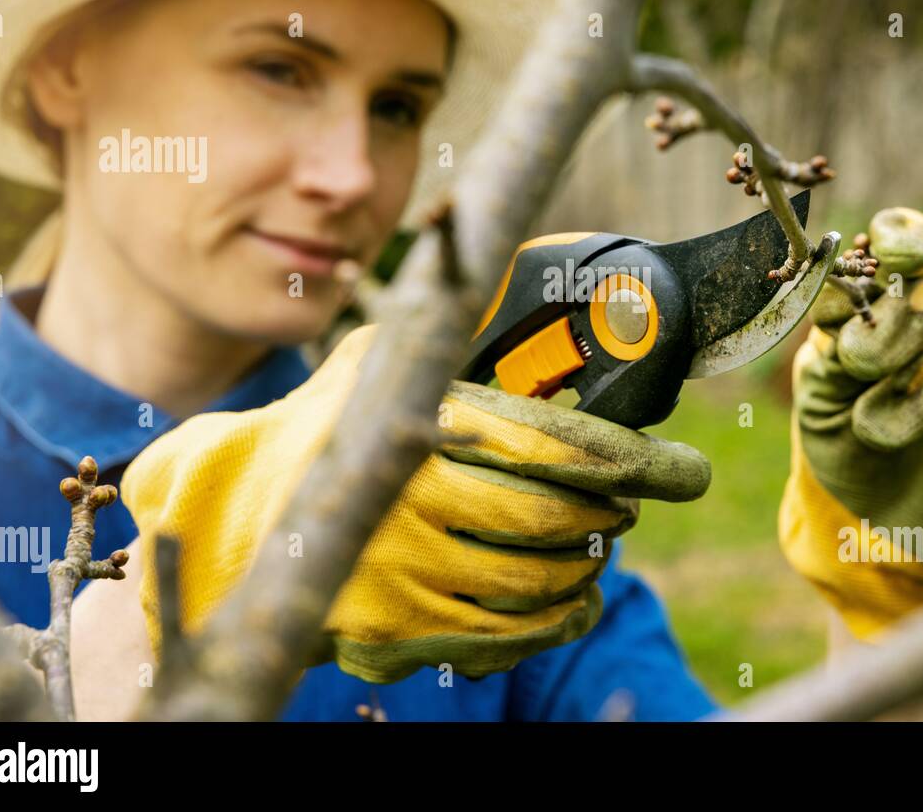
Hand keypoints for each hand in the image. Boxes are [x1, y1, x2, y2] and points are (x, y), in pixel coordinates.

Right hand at [122, 324, 709, 682]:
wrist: (238, 512)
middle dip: (615, 511)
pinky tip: (572, 601)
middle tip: (633, 501)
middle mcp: (417, 499)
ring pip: (540, 583)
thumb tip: (536, 282)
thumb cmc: (329, 423)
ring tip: (598, 542)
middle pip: (560, 518)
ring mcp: (404, 572)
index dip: (636, 462)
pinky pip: (505, 639)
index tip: (684, 471)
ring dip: (588, 564)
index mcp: (427, 423)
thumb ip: (451, 330)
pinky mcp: (396, 631)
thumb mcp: (382, 359)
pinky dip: (556, 620)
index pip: (560, 446)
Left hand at [779, 208, 922, 637]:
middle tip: (875, 373)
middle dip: (913, 329)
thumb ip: (832, 356)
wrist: (885, 517)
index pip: (913, 243)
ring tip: (916, 408)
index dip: (904, 239)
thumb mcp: (821, 401)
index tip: (888, 256)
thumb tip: (858, 322)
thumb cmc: (851, 446)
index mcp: (906, 300)